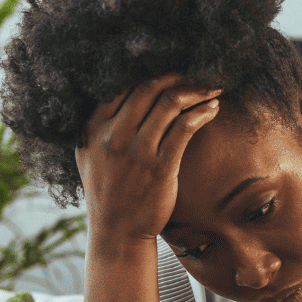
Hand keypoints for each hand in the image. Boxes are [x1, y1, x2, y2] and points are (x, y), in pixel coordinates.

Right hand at [76, 73, 222, 243]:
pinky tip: (213, 108)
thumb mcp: (88, 156)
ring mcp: (136, 151)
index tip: (172, 69)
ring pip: (169, 103)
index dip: (150, 71)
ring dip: (196, 90)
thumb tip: (118, 95)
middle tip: (199, 72)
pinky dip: (201, 113)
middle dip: (178, 75)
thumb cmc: (108, 193)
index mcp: (92, 127)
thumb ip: (98, 125)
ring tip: (212, 87)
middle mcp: (112, 135)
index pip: (122, 84)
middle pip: (148, 87)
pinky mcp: (160, 168)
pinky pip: (184, 128)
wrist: (117, 233)